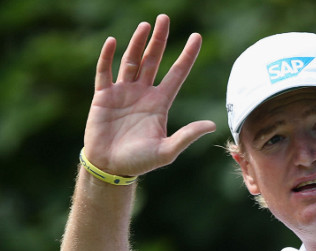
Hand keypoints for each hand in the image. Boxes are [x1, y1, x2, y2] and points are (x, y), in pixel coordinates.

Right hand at [82, 14, 216, 176]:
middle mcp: (143, 93)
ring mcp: (123, 92)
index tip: (197, 36)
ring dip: (138, 43)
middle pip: (154, 60)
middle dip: (160, 39)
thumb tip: (212, 125)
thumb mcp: (167, 150)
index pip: (177, 73)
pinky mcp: (103, 96)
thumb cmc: (140, 162)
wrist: (111, 168)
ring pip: (132, 61)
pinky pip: (105, 72)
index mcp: (160, 103)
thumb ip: (187, 136)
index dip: (187, 55)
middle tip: (164, 18)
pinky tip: (113, 42)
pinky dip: (107, 57)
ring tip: (145, 25)